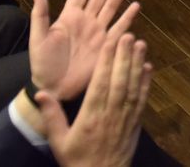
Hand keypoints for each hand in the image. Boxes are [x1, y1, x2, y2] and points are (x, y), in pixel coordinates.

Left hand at [29, 0, 138, 101]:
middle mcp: (86, 21)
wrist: (55, 87)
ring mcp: (98, 33)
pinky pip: (119, 28)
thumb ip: (40, 16)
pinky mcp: (107, 46)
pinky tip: (136, 6)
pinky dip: (127, 17)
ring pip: (111, 8)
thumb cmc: (43, 64)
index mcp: (69, 17)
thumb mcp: (38, 38)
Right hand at [37, 32, 150, 166]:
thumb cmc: (77, 161)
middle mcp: (111, 114)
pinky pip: (142, 100)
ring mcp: (126, 118)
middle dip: (124, 56)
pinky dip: (146, 83)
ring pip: (133, 86)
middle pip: (119, 80)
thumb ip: (51, 117)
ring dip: (138, 64)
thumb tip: (40, 94)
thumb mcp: (59, 141)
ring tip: (141, 44)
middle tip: (129, 35)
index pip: (100, 83)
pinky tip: (148, 68)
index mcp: (91, 116)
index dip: (106, 62)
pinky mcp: (135, 123)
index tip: (110, 42)